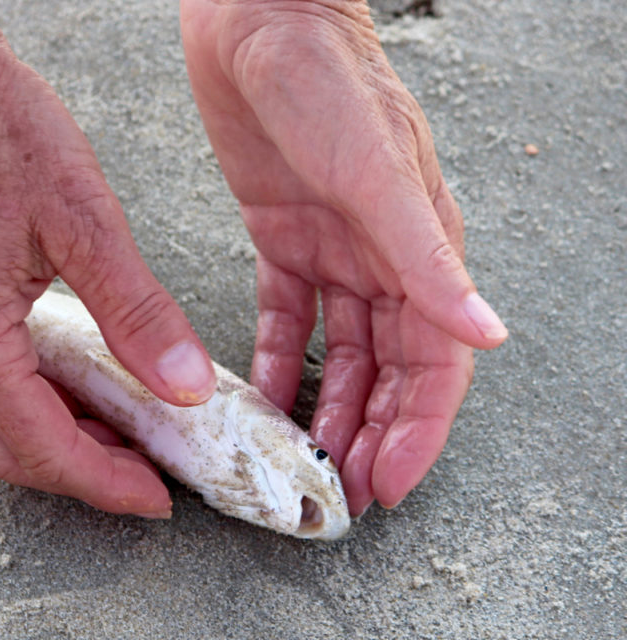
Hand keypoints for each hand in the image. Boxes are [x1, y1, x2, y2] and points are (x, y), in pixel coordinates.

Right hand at [0, 3, 216, 517]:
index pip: (45, 447)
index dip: (105, 483)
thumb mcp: (85, 222)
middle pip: (4, 450)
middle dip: (76, 471)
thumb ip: (137, 314)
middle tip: (135, 469)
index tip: (152, 496)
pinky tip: (48, 380)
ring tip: (102, 429)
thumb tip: (181, 384)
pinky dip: (6, 401)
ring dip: (39, 439)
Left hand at [181, 0, 507, 514]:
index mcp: (418, 248)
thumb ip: (425, 258)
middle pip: (388, 368)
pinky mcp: (282, 237)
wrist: (257, 22)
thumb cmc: (325, 79)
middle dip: (372, 431)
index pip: (434, 362)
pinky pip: (284, 317)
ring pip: (338, 352)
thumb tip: (487, 333)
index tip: (387, 482)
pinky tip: (266, 398)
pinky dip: (277, 360)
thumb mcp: (376, 173)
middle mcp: (381, 258)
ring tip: (305, 457)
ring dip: (327, 407)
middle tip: (341, 488)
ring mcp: (332, 251)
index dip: (417, 428)